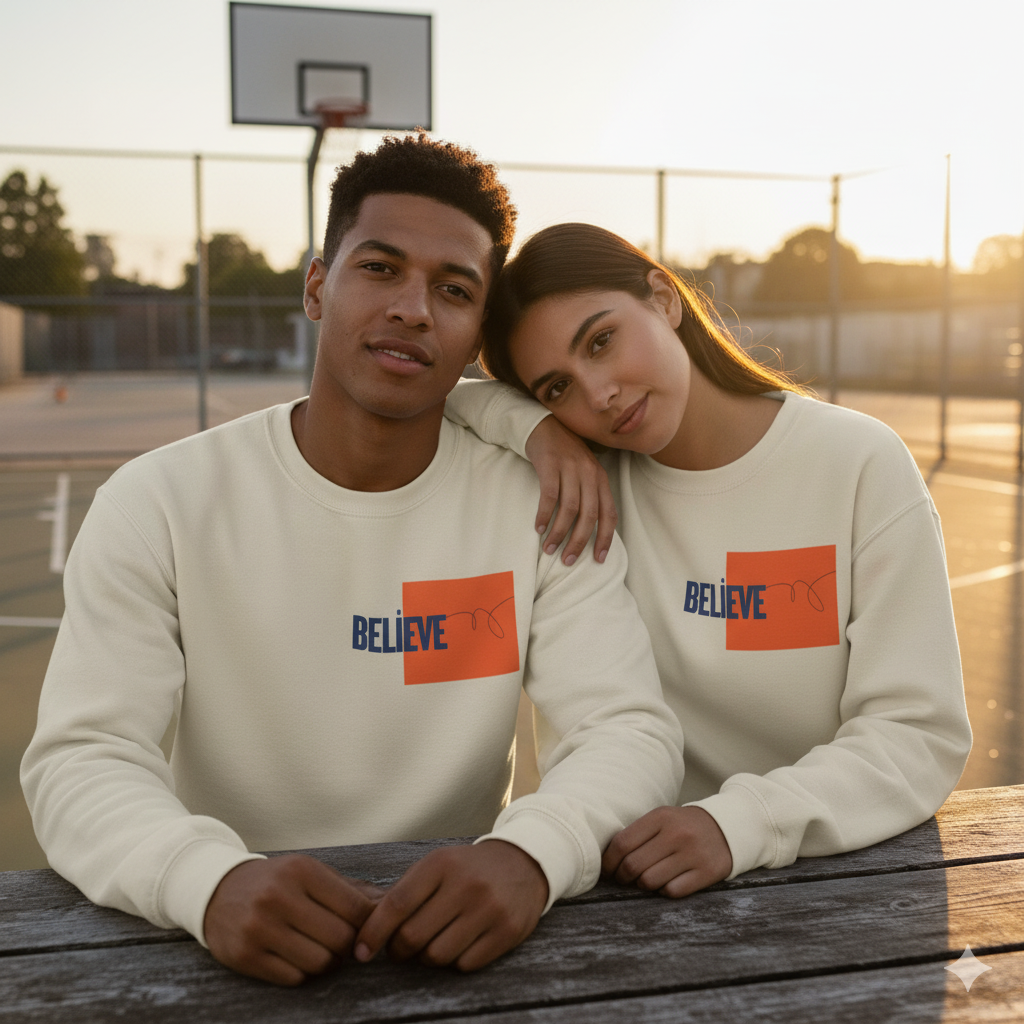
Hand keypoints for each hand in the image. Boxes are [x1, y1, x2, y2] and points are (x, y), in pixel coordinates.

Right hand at [204, 855, 384, 985]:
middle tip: (342, 942)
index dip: (369, 924)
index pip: (355, 908)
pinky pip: (293, 978)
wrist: (217, 890)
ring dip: (327, 962)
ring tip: (320, 948)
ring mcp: (260, 928)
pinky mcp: (245, 956)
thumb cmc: (277, 881)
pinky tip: (295, 956)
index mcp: (302, 870)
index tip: (367, 929)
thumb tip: (389, 907)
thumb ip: (349, 890)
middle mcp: (279, 896)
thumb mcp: (310, 873)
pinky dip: (302, 972)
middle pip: (340, 938)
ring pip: (319, 962)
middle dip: (348, 946)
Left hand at [354, 840, 548, 971]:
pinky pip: (465, 965)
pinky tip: (459, 944)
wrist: (523, 863)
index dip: (373, 933)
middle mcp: (466, 884)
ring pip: (437, 955)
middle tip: (401, 948)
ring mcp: (488, 909)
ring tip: (432, 944)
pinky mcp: (507, 931)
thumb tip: (367, 930)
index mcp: (441, 864)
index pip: (397, 904)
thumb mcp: (437, 866)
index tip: (361, 951)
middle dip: (399, 950)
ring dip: (427, 958)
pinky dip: (455, 962)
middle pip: (413, 936)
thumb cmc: (468, 869)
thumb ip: (404, 893)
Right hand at [524, 416, 616, 565]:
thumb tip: (589, 531)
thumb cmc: (565, 457)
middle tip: (568, 560)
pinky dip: (544, 515)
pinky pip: (549, 495)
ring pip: (569, 508)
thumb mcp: (584, 473)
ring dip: (559, 532)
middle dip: (579, 541)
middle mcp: (589, 473)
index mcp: (601, 479)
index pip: (609, 514)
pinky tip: (538, 528)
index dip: (606, 538)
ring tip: (549, 549)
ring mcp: (570, 468)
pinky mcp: (551, 464)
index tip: (598, 560)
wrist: (544, 427)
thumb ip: (590, 496)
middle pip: (589, 515)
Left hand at [602, 806, 732, 897]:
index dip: (609, 862)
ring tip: (645, 880)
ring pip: (650, 881)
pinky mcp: (706, 872)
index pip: (622, 843)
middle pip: (633, 865)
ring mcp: (693, 854)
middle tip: (623, 879)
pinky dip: (664, 891)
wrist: (724, 827)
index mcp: (660, 817)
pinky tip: (666, 883)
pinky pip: (672, 891)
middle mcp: (676, 834)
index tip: (606, 871)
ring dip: (643, 885)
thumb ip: (637, 834)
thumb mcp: (661, 819)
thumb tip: (608, 860)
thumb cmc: (682, 826)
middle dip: (622, 877)